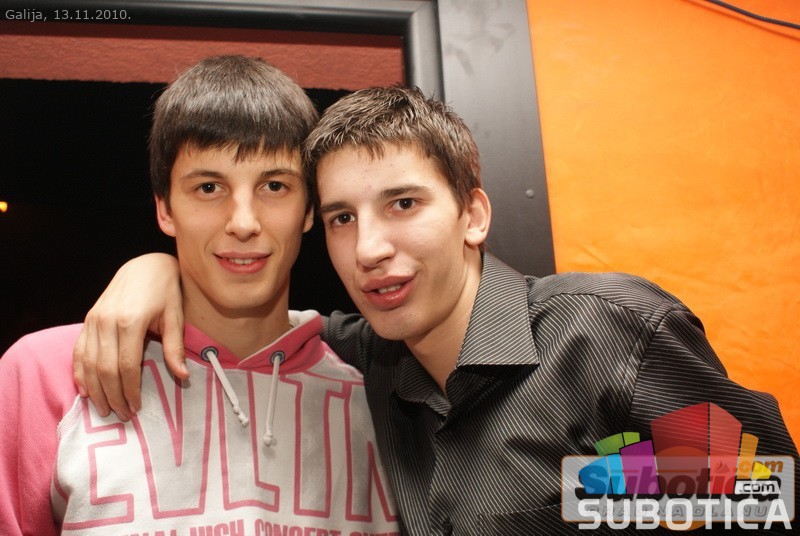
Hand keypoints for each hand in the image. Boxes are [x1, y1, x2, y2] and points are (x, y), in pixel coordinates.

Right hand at [73, 253, 186, 419]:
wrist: (145, 265)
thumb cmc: (166, 290)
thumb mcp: (175, 316)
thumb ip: (174, 347)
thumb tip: (182, 376)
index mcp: (131, 321)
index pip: (126, 366)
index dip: (130, 390)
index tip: (136, 407)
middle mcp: (107, 321)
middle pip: (105, 369)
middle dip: (113, 396)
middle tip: (121, 415)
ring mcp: (94, 319)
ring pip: (89, 363)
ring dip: (95, 390)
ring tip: (105, 409)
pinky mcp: (88, 319)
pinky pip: (79, 350)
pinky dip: (79, 372)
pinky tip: (85, 390)